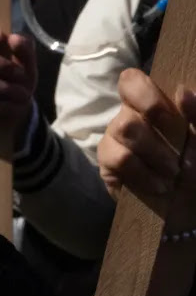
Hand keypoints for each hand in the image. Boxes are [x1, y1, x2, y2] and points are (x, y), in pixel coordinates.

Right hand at [0, 19, 35, 146]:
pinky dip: (4, 106)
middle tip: (22, 76)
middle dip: (3, 65)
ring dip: (9, 90)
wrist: (7, 114)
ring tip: (23, 96)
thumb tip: (14, 39)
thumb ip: (24, 48)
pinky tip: (12, 108)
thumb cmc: (11, 81)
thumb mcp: (24, 63)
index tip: (0, 37)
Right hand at [98, 72, 195, 295]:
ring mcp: (115, 141)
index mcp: (153, 106)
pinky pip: (119, 159)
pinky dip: (144, 173)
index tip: (174, 106)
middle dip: (164, 126)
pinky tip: (159, 186)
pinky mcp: (107, 166)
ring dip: (158, 154)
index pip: (132, 81)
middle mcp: (130, 118)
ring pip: (125, 129)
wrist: (191, 214)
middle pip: (130, 104)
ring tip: (174, 174)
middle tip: (183, 150)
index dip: (146, 90)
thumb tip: (182, 90)